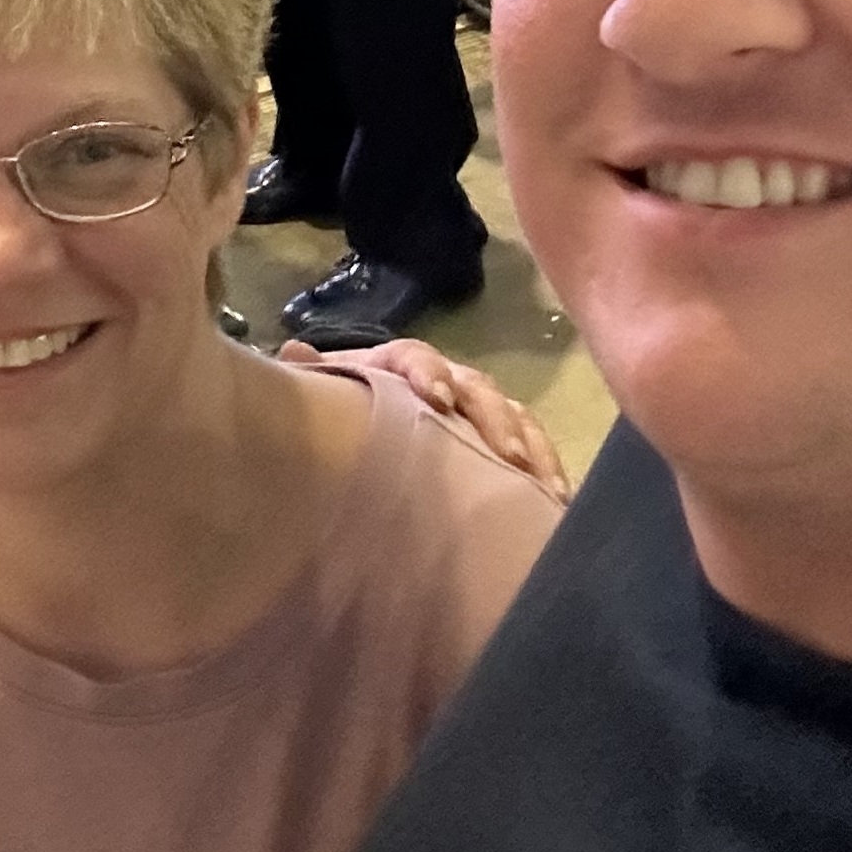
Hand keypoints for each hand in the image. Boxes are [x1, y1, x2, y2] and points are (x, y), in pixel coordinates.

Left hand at [283, 337, 570, 503]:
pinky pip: (532, 447)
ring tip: (541, 485)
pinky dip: (545, 470)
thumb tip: (296, 351)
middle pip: (474, 386)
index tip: (434, 398)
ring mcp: (475, 413)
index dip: (426, 371)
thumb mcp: (325, 404)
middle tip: (505, 453)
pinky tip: (555, 501)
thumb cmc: (342, 421)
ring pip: (511, 415)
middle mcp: (443, 383)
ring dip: (527, 446)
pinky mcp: (501, 447)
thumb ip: (315, 380)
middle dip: (492, 416)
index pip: (413, 356)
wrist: (357, 443)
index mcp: (396, 369)